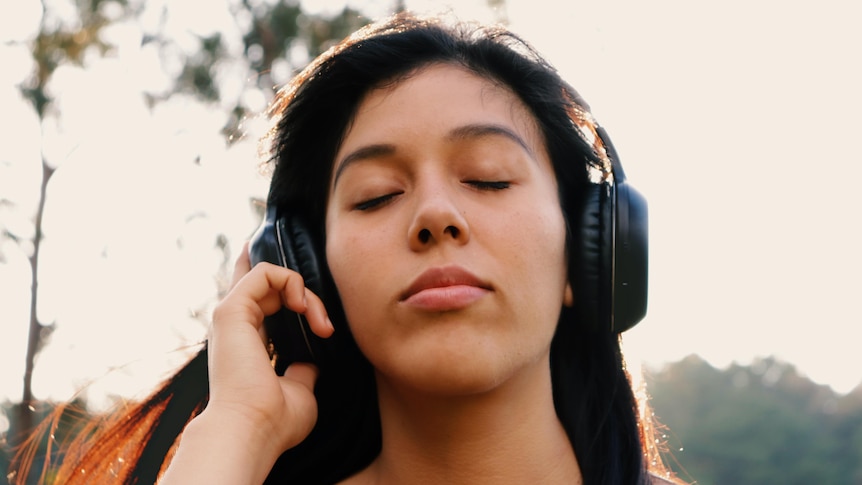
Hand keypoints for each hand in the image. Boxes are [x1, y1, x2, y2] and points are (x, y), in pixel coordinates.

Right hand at [204, 242, 333, 456]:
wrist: (253, 431)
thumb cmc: (274, 421)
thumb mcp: (298, 390)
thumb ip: (302, 370)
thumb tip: (310, 362)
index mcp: (248, 343)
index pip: (260, 300)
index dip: (284, 286)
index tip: (315, 310)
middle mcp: (236, 327)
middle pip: (263, 280)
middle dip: (302, 289)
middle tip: (323, 325)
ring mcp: (231, 316)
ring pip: (271, 275)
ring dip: (304, 292)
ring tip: (319, 323)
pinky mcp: (231, 309)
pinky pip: (264, 272)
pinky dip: (290, 280)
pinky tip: (303, 307)